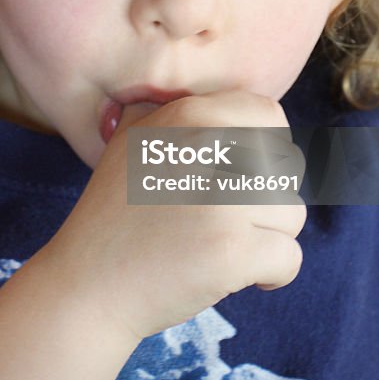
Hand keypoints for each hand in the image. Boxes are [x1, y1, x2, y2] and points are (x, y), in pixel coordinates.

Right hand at [42, 91, 306, 341]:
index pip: (269, 115)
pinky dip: (273, 274)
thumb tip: (221, 92)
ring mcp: (221, 201)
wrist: (86, 286)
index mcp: (188, 116)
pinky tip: (239, 276)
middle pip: (286, 166)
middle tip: (229, 220)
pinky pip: (289, 258)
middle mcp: (206, 148)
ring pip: (292, 213)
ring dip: (269, 238)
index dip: (268, 147)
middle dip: (268, 198)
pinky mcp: (231, 251)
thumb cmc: (117, 217)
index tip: (244, 175)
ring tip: (226, 247)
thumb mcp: (134, 141)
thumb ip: (174, 110)